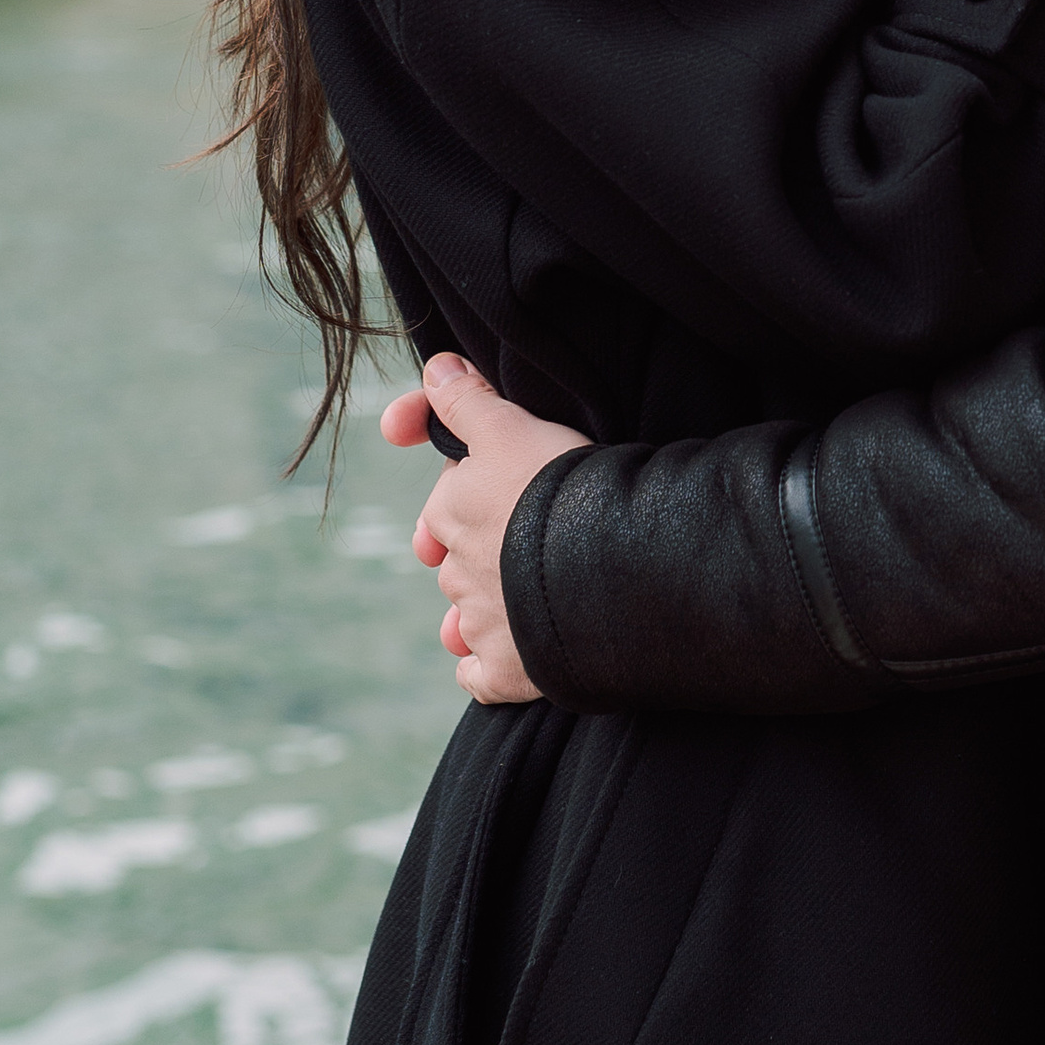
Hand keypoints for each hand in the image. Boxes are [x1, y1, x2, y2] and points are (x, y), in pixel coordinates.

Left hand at [380, 356, 587, 704]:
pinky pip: (478, 676)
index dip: (467, 500)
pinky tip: (517, 652)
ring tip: (529, 597)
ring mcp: (479, 627)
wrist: (610, 562)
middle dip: (480, 557)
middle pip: (456, 564)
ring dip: (485, 612)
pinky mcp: (505, 673)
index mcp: (450, 514)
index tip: (496, 496)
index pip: (442, 508)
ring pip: (464, 620)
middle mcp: (456, 572)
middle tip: (526, 543)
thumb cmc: (564, 486)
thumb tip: (434, 367)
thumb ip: (468, 401)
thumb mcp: (513, 426)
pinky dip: (489, 667)